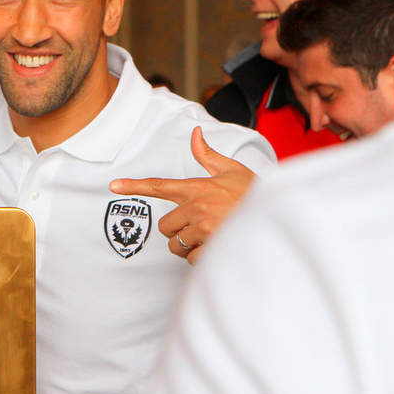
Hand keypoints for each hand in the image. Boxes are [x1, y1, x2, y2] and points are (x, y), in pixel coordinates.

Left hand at [109, 127, 255, 263]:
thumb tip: (195, 133)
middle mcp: (197, 207)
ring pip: (177, 245)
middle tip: (198, 228)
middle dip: (177, 231)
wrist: (279, 216)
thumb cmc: (254, 194)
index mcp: (197, 188)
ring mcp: (203, 228)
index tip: (114, 185)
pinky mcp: (212, 247)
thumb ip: (209, 156)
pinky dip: (202, 259)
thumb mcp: (233, 170)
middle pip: (165, 227)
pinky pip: (192, 260)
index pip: (160, 185)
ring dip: (188, 247)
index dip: (135, 186)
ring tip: (210, 238)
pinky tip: (218, 249)